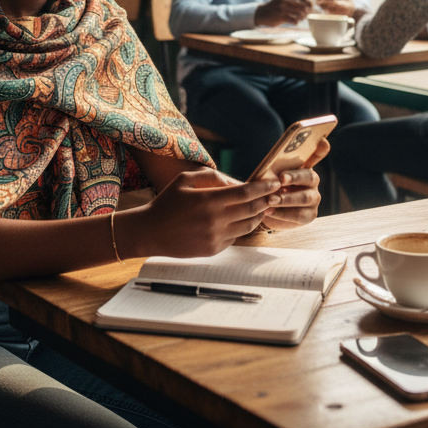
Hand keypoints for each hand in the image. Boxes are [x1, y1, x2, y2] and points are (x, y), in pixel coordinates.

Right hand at [129, 169, 280, 256]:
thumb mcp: (186, 180)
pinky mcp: (213, 250)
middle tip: (277, 194)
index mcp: (209, 200)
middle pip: (251, 209)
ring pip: (247, 226)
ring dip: (259, 215)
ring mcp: (215, 237)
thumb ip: (212, 177)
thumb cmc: (167, 202)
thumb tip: (235, 182)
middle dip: (267, 200)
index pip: (246, 193)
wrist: (150, 232)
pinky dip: (241, 227)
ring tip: (264, 206)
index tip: (275, 182)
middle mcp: (215, 220)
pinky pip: (235, 237)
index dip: (263, 187)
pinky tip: (243, 219)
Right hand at [255, 0, 311, 26]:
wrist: (262, 13)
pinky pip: (294, 20)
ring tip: (300, 18)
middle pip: (302, 5)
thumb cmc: (275, 6)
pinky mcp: (281, 17)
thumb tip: (311, 3)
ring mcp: (282, 8)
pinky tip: (295, 22)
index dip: (309, 1)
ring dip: (302, 17)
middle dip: (307, 11)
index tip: (312, 6)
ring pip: (299, 13)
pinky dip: (297, 22)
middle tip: (307, 14)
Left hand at [260, 138, 327, 229]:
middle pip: (309, 176)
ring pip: (304, 198)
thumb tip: (272, 176)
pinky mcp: (309, 215)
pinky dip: (282, 213)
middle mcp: (312, 181)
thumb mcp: (267, 176)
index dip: (320, 148)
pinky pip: (298, 215)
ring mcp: (313, 198)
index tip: (322, 139)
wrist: (265, 209)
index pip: (316, 154)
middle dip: (295, 177)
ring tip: (270, 200)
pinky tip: (269, 211)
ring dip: (286, 199)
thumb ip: (271, 172)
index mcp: (304, 166)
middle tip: (281, 179)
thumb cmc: (268, 186)